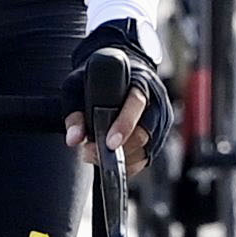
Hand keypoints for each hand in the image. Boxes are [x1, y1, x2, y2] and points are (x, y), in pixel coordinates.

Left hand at [66, 19, 171, 174]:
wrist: (123, 72)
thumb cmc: (100, 79)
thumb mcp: (79, 86)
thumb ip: (74, 112)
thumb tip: (74, 139)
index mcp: (139, 82)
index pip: (136, 104)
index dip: (124, 125)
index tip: (109, 144)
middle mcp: (156, 101)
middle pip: (144, 134)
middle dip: (117, 150)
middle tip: (89, 150)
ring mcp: (161, 120)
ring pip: (145, 150)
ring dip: (120, 159)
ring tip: (95, 152)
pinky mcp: (160, 135)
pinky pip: (146, 158)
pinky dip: (127, 164)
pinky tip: (109, 158)